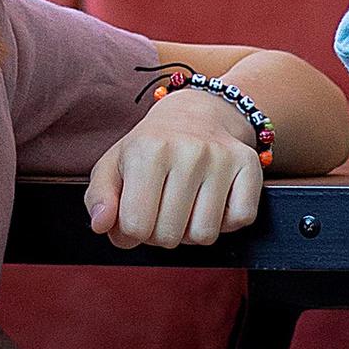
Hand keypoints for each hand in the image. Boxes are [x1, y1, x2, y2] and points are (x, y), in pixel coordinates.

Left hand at [84, 93, 264, 246]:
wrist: (198, 111)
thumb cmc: (152, 145)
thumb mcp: (114, 164)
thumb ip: (99, 198)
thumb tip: (102, 225)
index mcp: (147, 150)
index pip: (135, 227)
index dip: (133, 231)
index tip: (138, 211)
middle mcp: (187, 150)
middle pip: (169, 236)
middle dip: (161, 233)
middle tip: (163, 208)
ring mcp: (221, 157)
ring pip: (204, 235)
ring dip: (192, 231)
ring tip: (187, 205)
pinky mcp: (249, 164)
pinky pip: (241, 220)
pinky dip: (227, 221)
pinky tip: (214, 200)